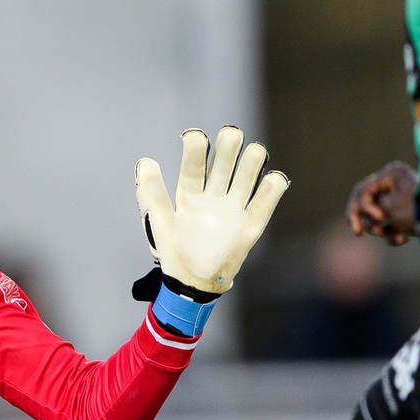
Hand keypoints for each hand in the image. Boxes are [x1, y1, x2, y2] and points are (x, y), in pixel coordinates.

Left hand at [134, 126, 288, 295]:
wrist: (194, 284)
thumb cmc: (175, 252)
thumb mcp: (160, 223)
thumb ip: (152, 194)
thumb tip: (146, 162)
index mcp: (190, 194)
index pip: (194, 165)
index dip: (195, 148)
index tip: (195, 136)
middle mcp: (213, 195)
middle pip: (224, 163)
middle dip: (229, 146)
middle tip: (231, 135)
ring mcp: (233, 208)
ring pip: (247, 176)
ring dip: (252, 161)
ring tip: (255, 152)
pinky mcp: (250, 225)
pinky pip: (265, 203)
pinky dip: (273, 188)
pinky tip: (273, 179)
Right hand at [345, 162, 419, 243]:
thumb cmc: (415, 211)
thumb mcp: (387, 208)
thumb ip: (367, 208)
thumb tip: (360, 210)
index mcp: (391, 174)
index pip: (362, 191)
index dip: (362, 208)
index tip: (377, 219)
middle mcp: (395, 183)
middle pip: (367, 203)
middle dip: (366, 220)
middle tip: (359, 233)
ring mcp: (402, 199)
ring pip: (377, 218)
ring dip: (380, 230)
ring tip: (390, 236)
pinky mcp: (408, 215)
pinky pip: (390, 225)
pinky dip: (392, 234)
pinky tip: (403, 239)